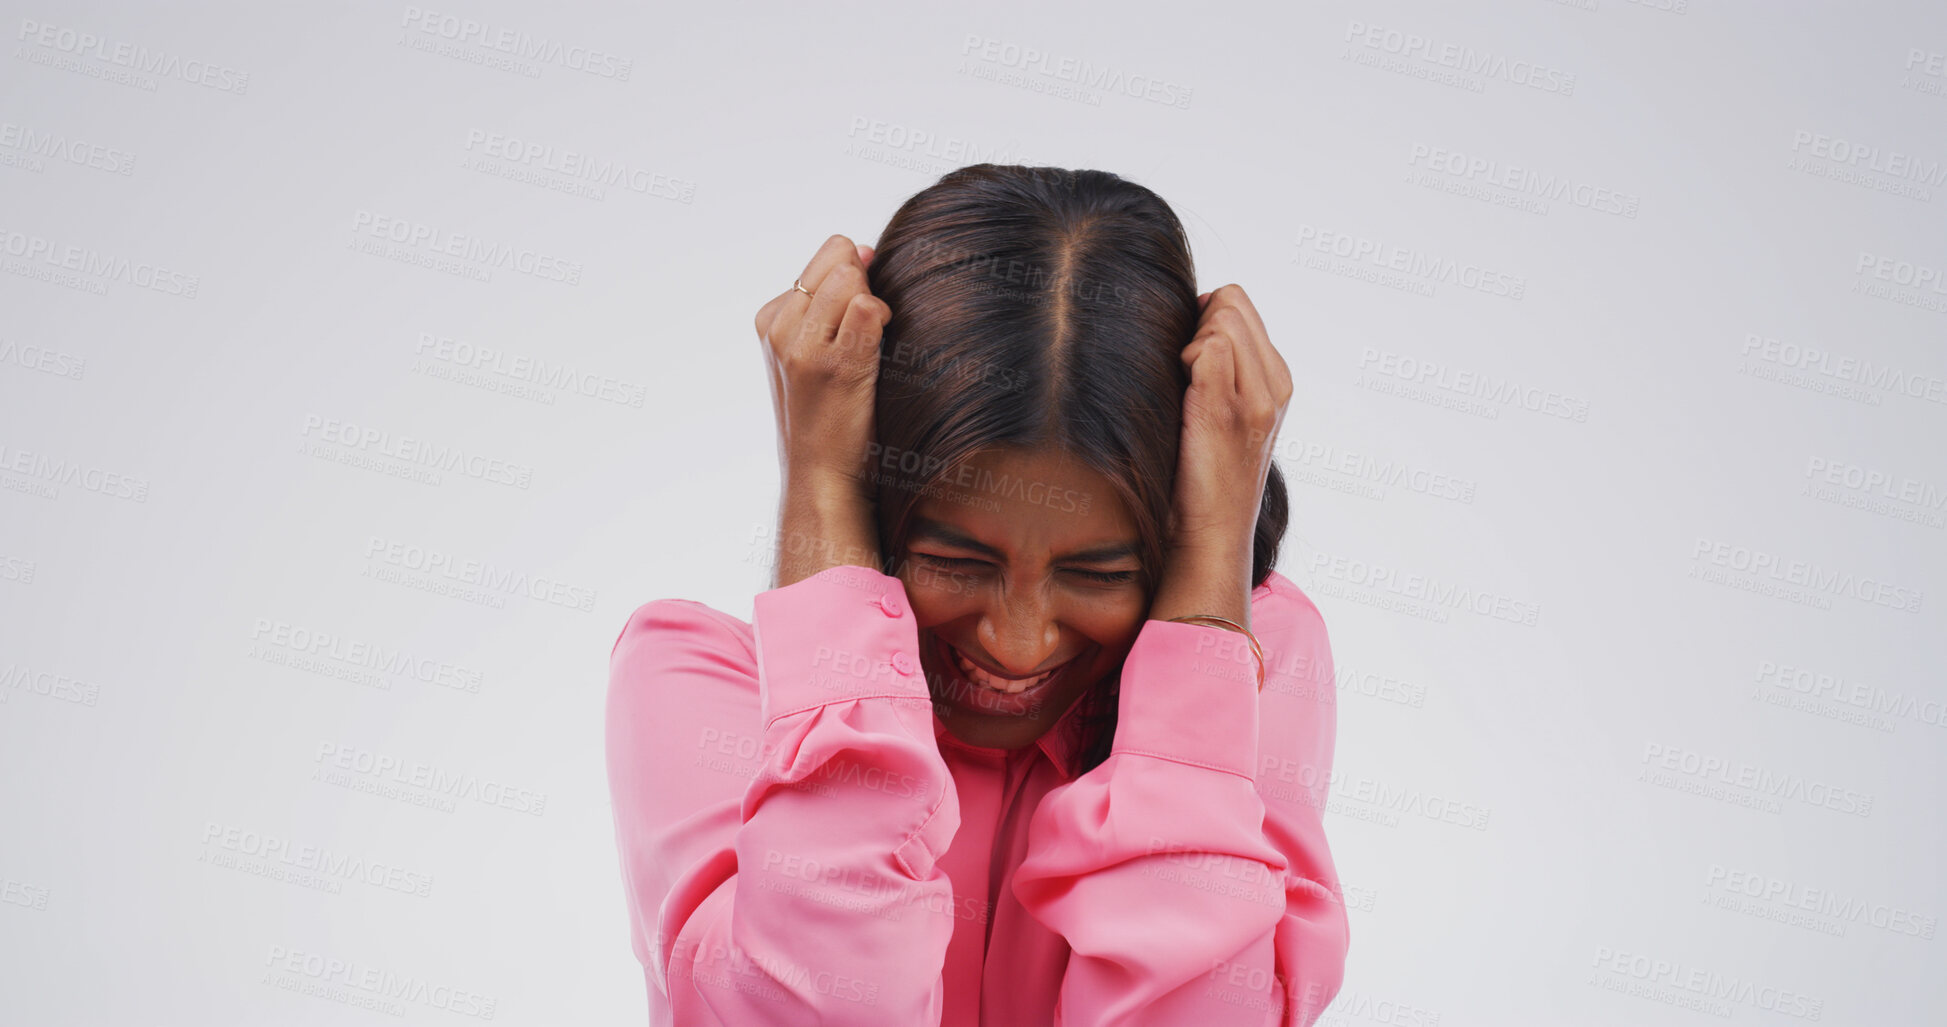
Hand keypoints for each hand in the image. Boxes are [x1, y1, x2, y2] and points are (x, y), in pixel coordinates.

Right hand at [752, 235, 892, 586]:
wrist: (821, 477)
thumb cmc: (829, 417)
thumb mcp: (814, 352)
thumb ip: (831, 300)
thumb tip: (862, 249)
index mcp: (771, 318)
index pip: (828, 257)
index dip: (854, 282)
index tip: (852, 325)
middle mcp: (780, 326)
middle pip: (841, 258)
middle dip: (864, 286)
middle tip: (862, 338)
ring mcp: (804, 344)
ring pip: (853, 278)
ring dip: (875, 306)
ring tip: (869, 350)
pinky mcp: (835, 363)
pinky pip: (870, 308)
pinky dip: (885, 325)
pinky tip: (879, 359)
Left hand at [1147, 284, 1292, 628]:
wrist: (1208, 537)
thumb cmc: (1199, 479)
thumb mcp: (1219, 415)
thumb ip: (1216, 368)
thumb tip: (1186, 323)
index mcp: (1276, 382)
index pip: (1237, 304)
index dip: (1204, 321)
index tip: (1188, 365)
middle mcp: (1274, 385)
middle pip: (1230, 301)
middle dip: (1198, 326)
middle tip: (1185, 379)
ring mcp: (1257, 396)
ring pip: (1220, 317)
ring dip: (1189, 345)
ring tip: (1185, 394)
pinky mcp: (1228, 408)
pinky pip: (1206, 347)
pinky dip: (1183, 361)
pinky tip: (1180, 402)